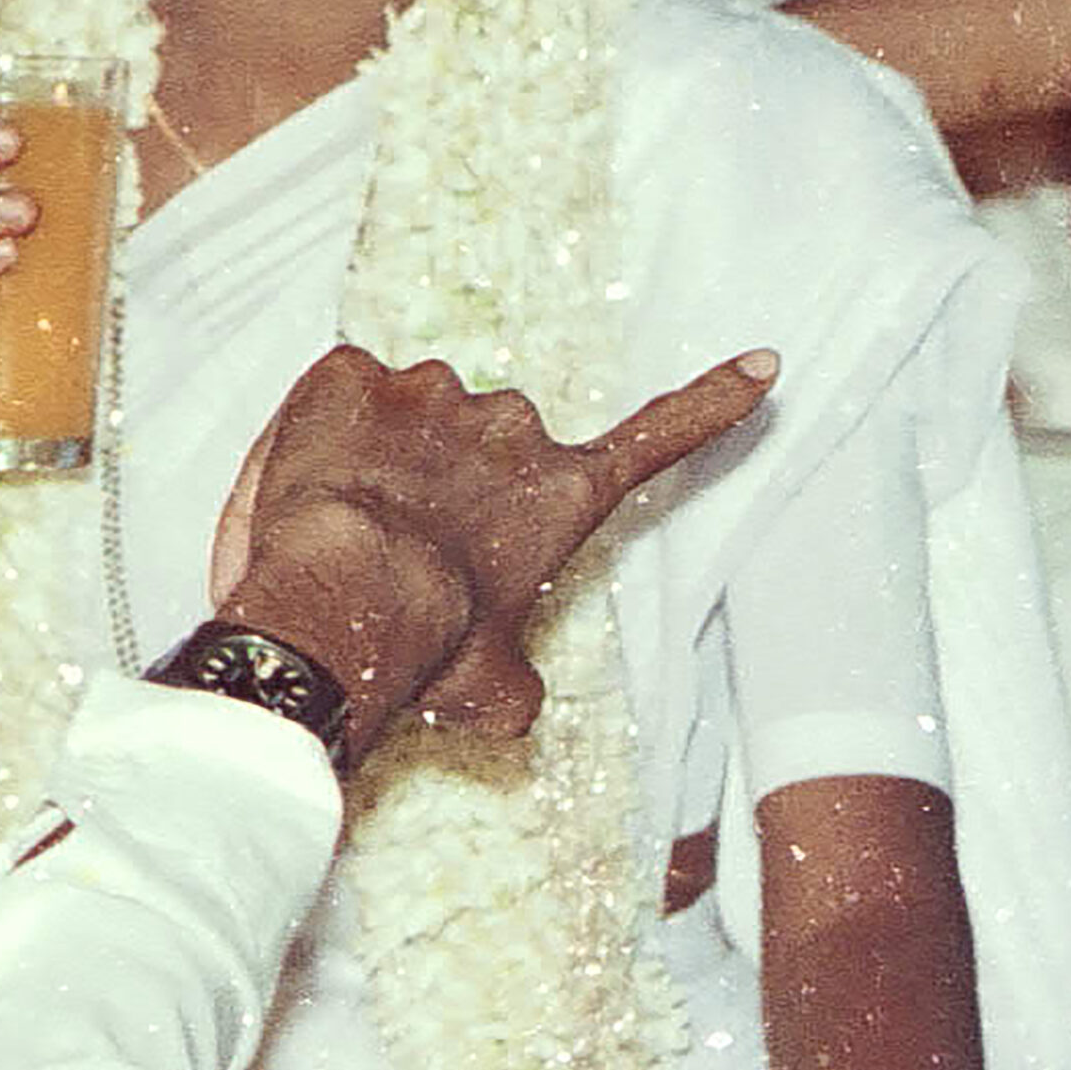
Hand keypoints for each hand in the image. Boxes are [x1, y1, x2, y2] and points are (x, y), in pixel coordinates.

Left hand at [213, 344, 777, 759]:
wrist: (343, 598)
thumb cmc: (423, 649)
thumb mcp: (492, 694)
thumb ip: (514, 684)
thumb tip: (513, 706)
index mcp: (560, 496)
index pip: (656, 442)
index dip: (711, 405)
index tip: (762, 363)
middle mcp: (510, 428)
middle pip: (489, 443)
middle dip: (452, 480)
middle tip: (402, 548)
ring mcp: (429, 393)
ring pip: (409, 414)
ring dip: (381, 456)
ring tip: (344, 528)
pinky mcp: (352, 374)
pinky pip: (339, 388)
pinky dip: (321, 426)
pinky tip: (308, 481)